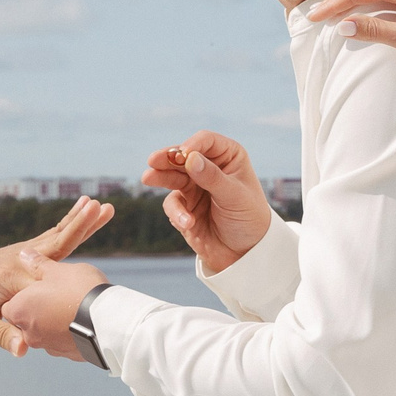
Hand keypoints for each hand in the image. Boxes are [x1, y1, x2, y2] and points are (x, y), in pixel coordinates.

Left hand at [0, 197, 113, 353]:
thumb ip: (0, 334)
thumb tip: (24, 350)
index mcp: (13, 277)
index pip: (48, 277)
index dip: (73, 270)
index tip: (97, 264)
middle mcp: (21, 259)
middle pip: (58, 242)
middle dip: (82, 226)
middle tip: (103, 207)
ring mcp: (25, 253)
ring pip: (58, 236)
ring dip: (80, 220)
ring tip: (101, 205)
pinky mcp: (27, 252)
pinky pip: (54, 238)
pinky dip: (70, 225)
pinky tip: (84, 214)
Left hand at [1, 257, 109, 361]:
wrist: (108, 320)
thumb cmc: (78, 290)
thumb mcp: (57, 270)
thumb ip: (37, 264)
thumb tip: (24, 255)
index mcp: (20, 310)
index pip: (10, 305)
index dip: (24, 295)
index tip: (39, 288)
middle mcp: (29, 333)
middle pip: (27, 320)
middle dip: (39, 309)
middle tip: (58, 294)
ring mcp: (48, 346)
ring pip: (46, 332)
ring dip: (55, 322)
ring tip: (74, 307)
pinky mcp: (67, 354)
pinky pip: (64, 341)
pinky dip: (69, 332)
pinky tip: (83, 320)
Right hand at [143, 131, 272, 272]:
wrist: (245, 253)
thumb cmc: (249, 219)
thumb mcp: (235, 196)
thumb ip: (212, 177)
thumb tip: (190, 158)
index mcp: (228, 157)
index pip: (206, 142)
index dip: (193, 145)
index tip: (183, 155)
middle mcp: (209, 167)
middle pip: (183, 156)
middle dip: (167, 158)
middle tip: (153, 160)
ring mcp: (195, 186)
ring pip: (172, 176)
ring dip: (160, 177)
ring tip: (147, 178)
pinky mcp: (184, 206)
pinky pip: (173, 204)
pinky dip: (177, 212)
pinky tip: (188, 222)